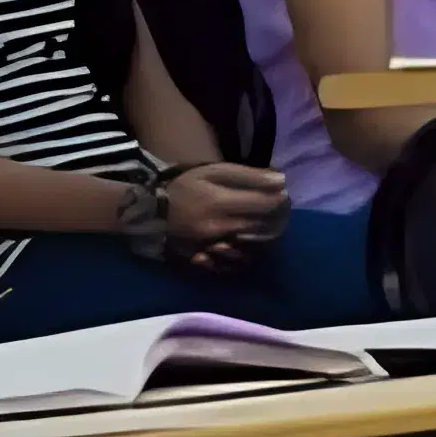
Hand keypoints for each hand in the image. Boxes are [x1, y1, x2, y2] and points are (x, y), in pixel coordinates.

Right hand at [151, 162, 286, 261]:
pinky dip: (251, 256)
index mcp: (221, 203)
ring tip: (271, 227)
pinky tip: (253, 246)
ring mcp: (214, 249)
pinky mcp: (209, 263)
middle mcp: (220, 229)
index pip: (266, 205)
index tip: (284, 195)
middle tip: (282, 212)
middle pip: (264, 229)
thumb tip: (282, 181)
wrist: (151, 214)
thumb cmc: (185, 187)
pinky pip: (239, 264)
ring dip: (268, 239)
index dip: (280, 200)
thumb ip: (247, 175)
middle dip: (279, 220)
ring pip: (255, 249)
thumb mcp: (212, 171)